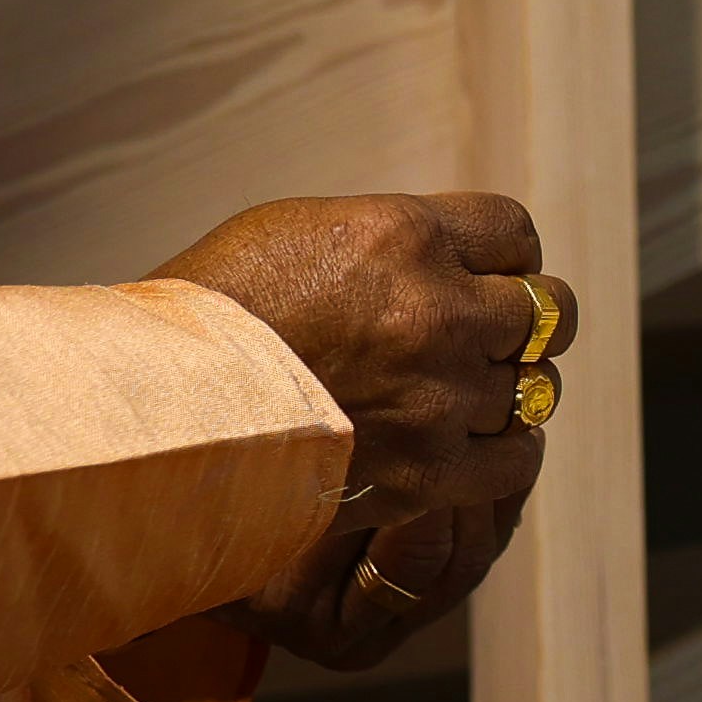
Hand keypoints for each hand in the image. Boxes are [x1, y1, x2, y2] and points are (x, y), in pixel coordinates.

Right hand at [150, 191, 566, 668]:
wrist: (155, 404)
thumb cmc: (214, 311)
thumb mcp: (297, 233)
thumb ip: (392, 241)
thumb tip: (457, 255)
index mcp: (405, 236)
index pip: (516, 232)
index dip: (507, 257)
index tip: (490, 274)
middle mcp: (437, 311)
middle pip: (547, 311)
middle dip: (521, 322)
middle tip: (487, 337)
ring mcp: (439, 395)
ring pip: (535, 385)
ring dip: (505, 388)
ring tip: (463, 394)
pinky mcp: (430, 469)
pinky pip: (518, 457)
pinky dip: (507, 450)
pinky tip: (478, 444)